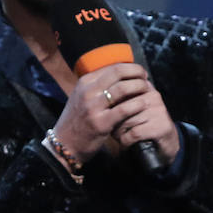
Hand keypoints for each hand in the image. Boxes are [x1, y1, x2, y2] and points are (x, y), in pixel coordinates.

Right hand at [52, 63, 179, 164]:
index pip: (112, 67)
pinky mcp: (100, 123)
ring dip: (139, 87)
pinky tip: (143, 105)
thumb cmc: (78, 121)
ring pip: (122, 88)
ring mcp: (93, 107)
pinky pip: (124, 109)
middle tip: (146, 78)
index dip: (130, 67)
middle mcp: (87, 92)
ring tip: (147, 90)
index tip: (139, 73)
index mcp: (84, 82)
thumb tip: (121, 75)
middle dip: (136, 73)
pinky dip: (137, 104)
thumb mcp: (82, 97)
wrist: (65, 144)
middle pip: (118, 72)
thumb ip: (98, 86)